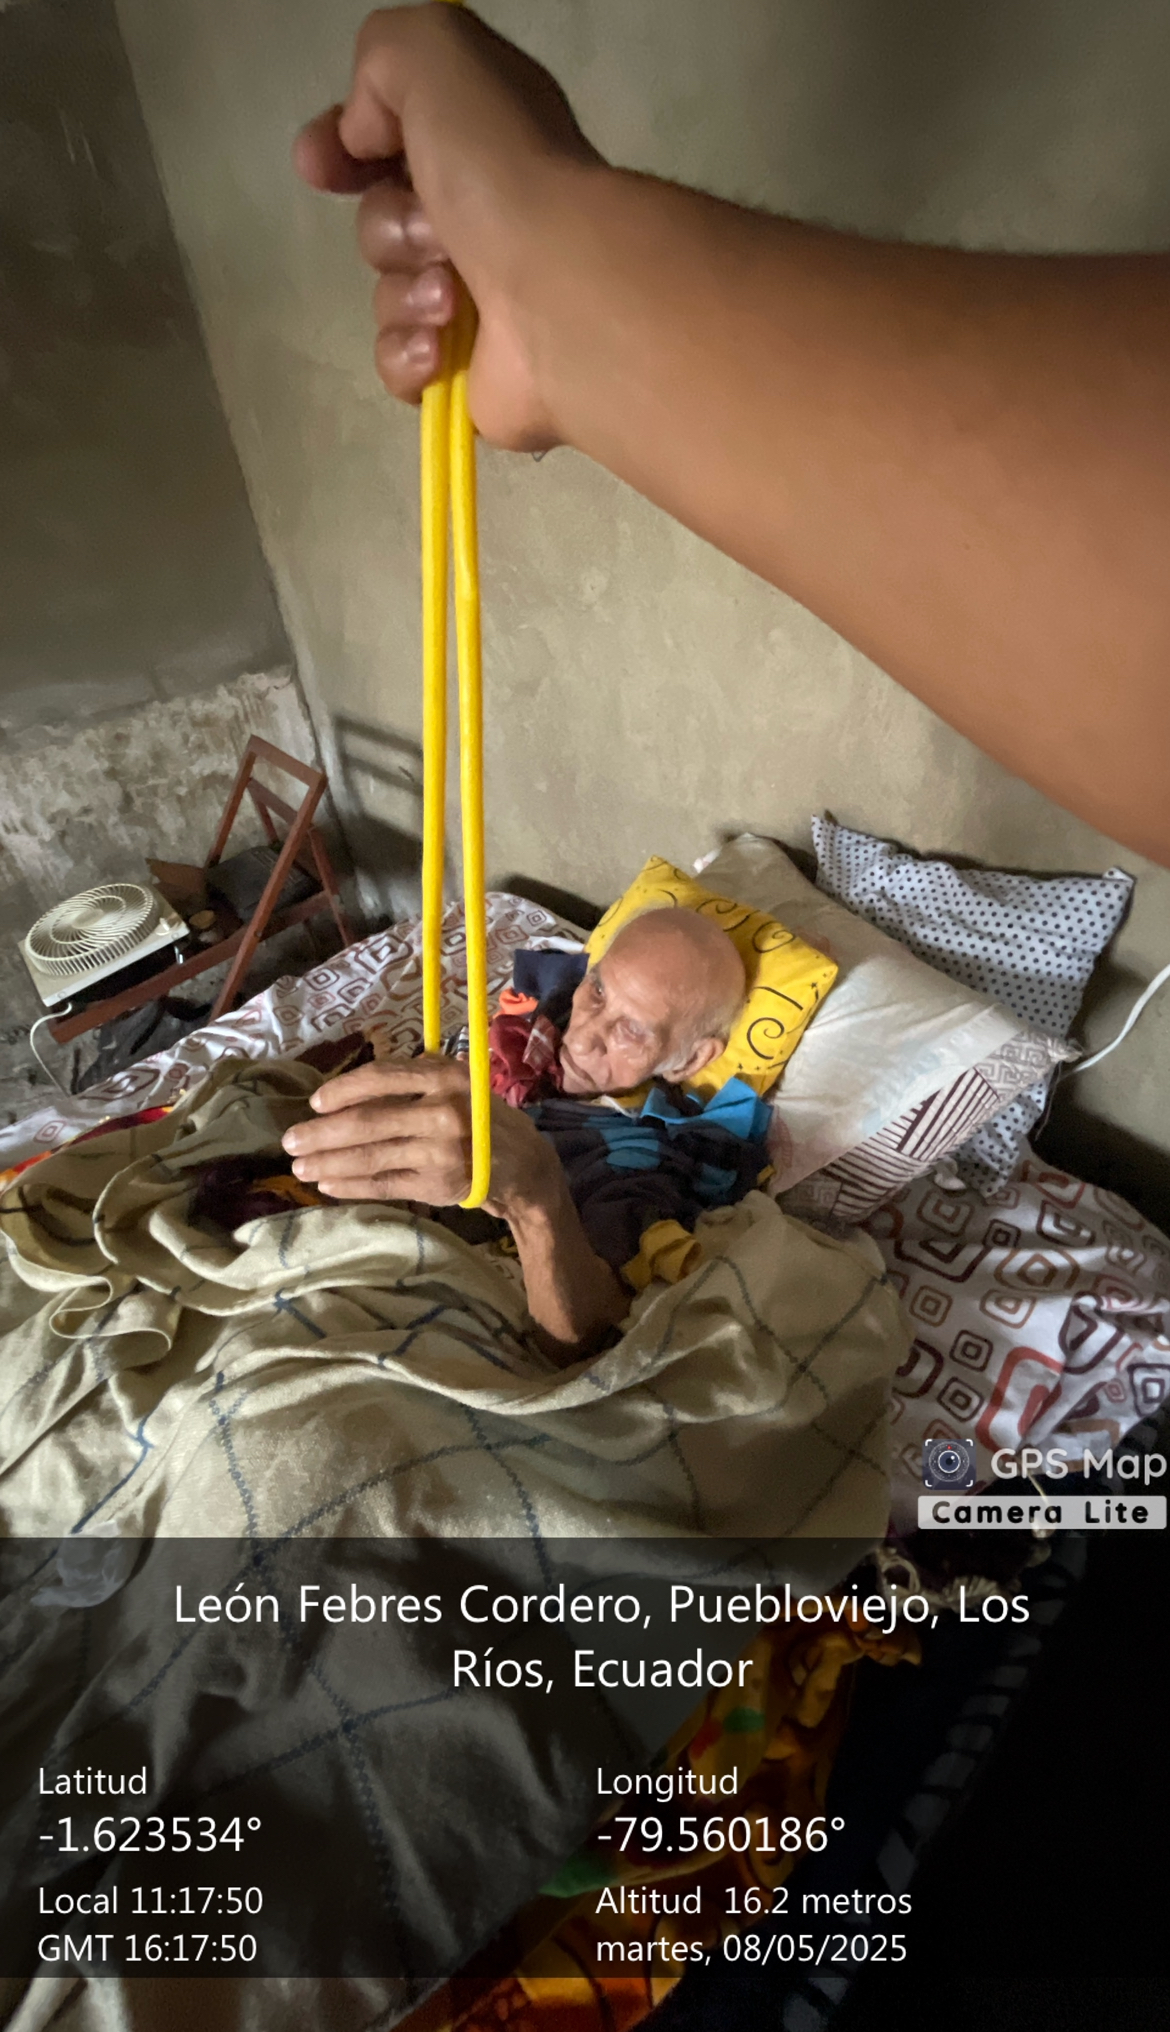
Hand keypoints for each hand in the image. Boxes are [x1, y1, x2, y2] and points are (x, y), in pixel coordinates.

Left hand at [281, 1056, 557, 1219]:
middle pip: (366, 1122)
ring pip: (369, 1157)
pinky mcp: (438, 1185)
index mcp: (445, 1077)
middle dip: (320, 1133)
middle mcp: (444, 1112)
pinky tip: (328, 1186)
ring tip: (300, 1166)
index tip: (315, 1102)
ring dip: (327, 1163)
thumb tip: (345, 1092)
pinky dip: (351, 1186)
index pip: (380, 1078)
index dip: (341, 1090)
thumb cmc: (480, 1117)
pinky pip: (383, 1185)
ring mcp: (440, 1151)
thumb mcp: (456, 1083)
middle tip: (289, 1141)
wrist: (523, 1165)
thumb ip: (412, 1081)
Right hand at [293, 4, 602, 447]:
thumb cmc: (504, 172)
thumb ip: (385, 58)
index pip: (392, 136)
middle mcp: (486, 214)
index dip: (344, 146)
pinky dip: (409, 350)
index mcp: (484, 139)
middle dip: (388, 223)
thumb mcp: (438, 54)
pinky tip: (441, 346)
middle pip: (381, 217)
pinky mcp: (470, 369)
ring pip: (386, 290)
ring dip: (404, 286)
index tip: (320, 164)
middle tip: (433, 229)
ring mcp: (481, 297)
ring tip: (453, 294)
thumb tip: (363, 136)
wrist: (559, 296)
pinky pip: (397, 359)